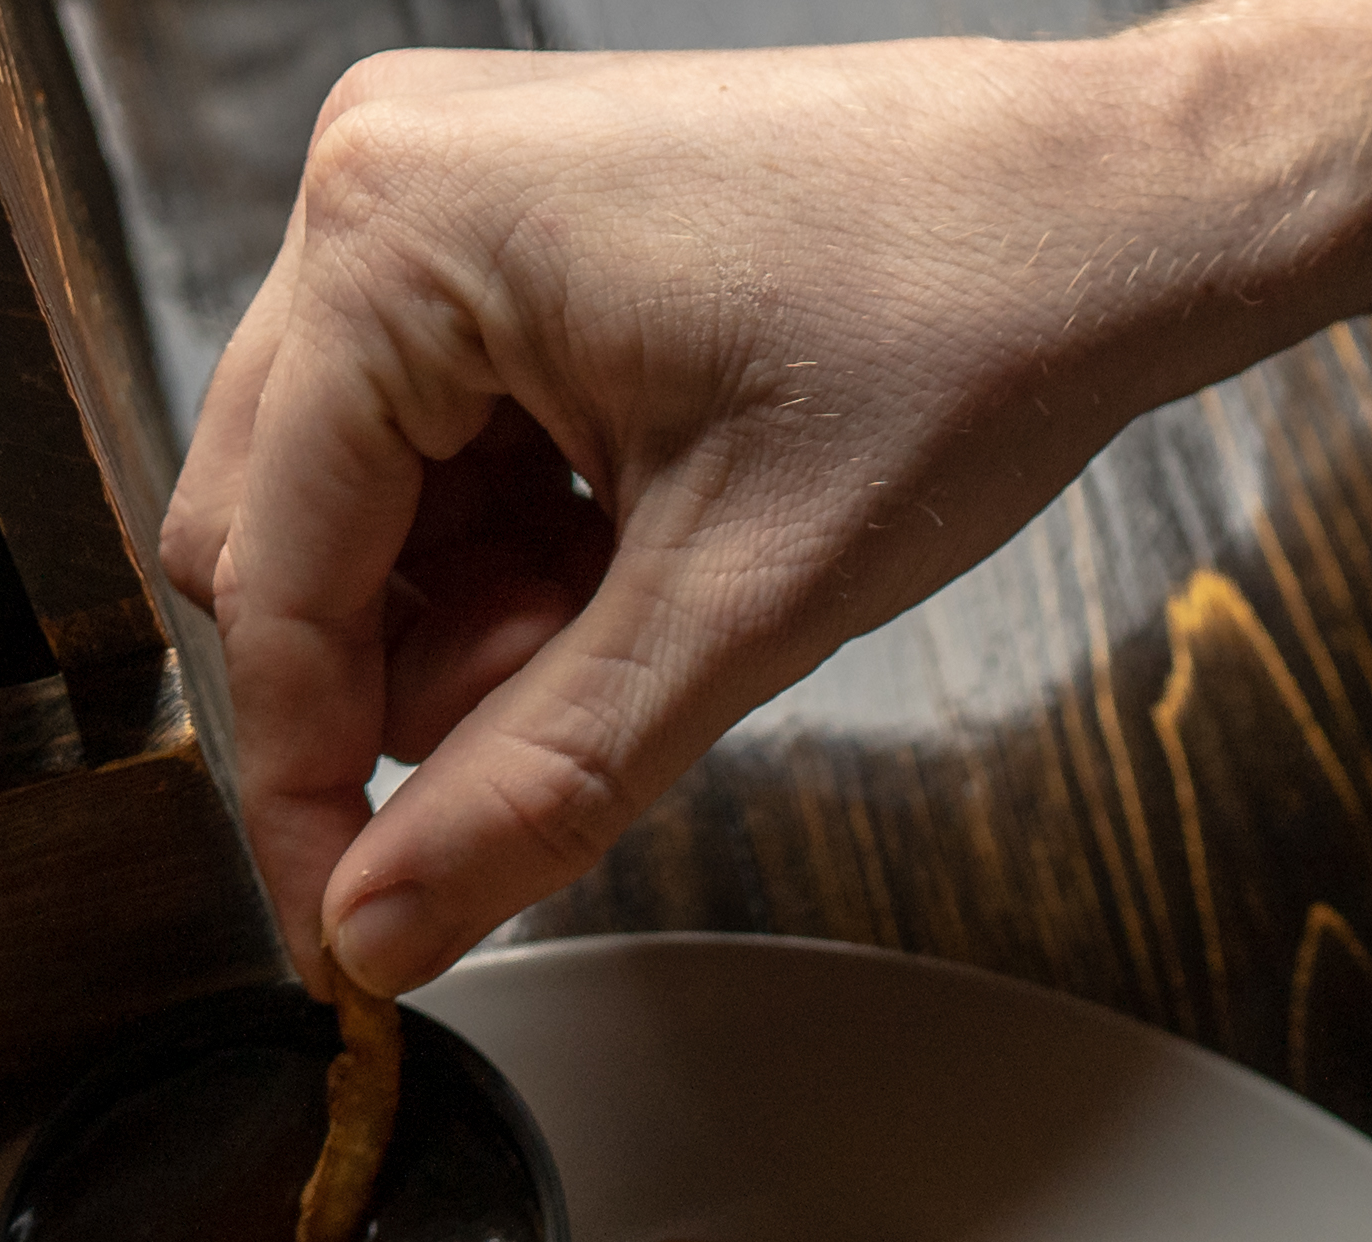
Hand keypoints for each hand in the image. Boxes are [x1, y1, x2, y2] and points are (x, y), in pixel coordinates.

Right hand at [162, 38, 1187, 992]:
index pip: (268, 582)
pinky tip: (635, 542)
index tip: (353, 927)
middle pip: (271, 538)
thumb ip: (532, 784)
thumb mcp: (734, 607)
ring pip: (348, 503)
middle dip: (408, 672)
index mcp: (399, 238)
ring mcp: (435, 188)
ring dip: (466, 612)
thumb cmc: (962, 329)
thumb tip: (383, 924)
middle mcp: (378, 183)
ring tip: (641, 600)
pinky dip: (510, 537)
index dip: (304, 786)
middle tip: (573, 702)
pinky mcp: (500, 221)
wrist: (1104, 212)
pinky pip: (426, 439)